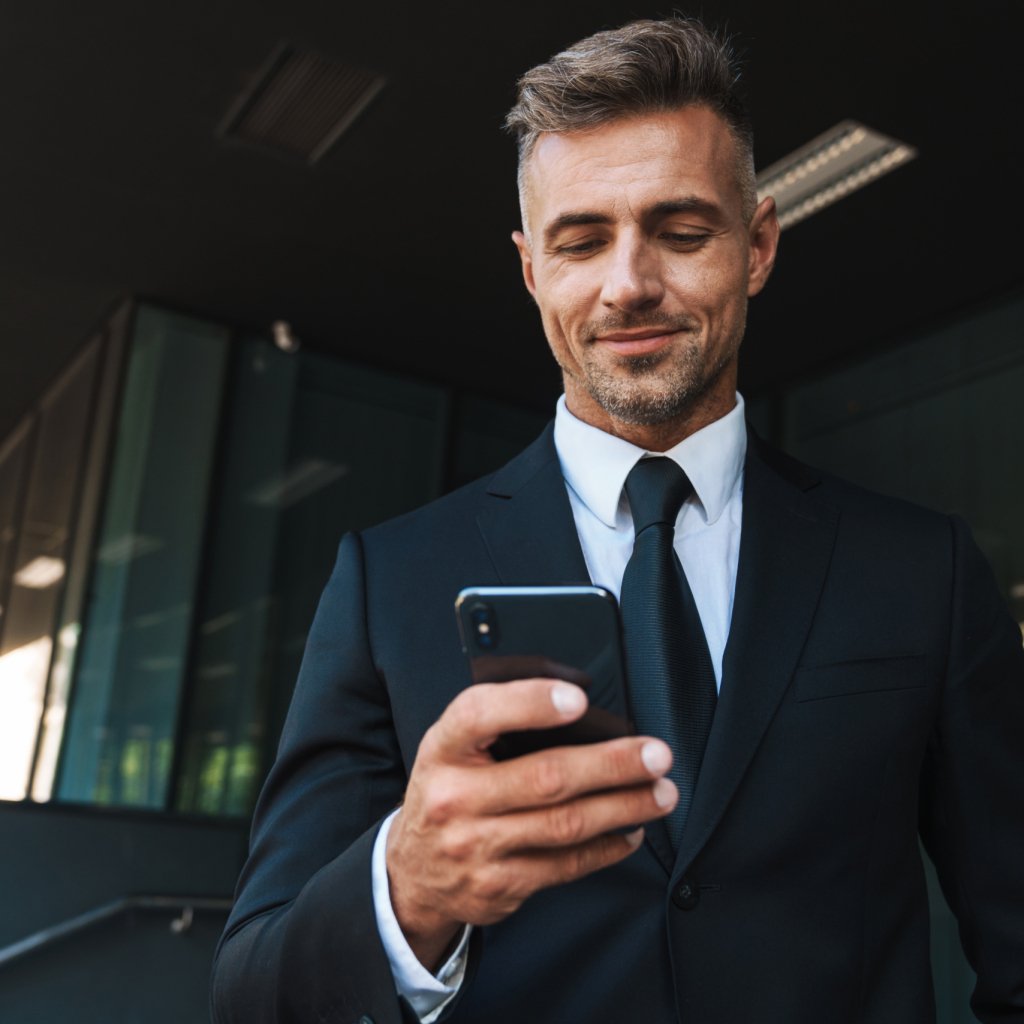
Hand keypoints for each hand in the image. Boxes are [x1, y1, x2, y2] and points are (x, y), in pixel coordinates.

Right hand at [385, 678, 676, 968]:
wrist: (412, 871)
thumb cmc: (448, 789)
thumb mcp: (452, 748)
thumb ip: (498, 724)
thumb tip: (578, 705)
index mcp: (442, 749)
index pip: (479, 714)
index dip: (529, 703)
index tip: (578, 699)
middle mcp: (455, 798)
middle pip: (544, 777)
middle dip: (611, 764)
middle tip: (657, 754)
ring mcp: (477, 846)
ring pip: (565, 824)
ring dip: (624, 807)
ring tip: (662, 792)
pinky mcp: (500, 886)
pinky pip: (566, 865)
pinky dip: (607, 846)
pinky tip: (632, 830)